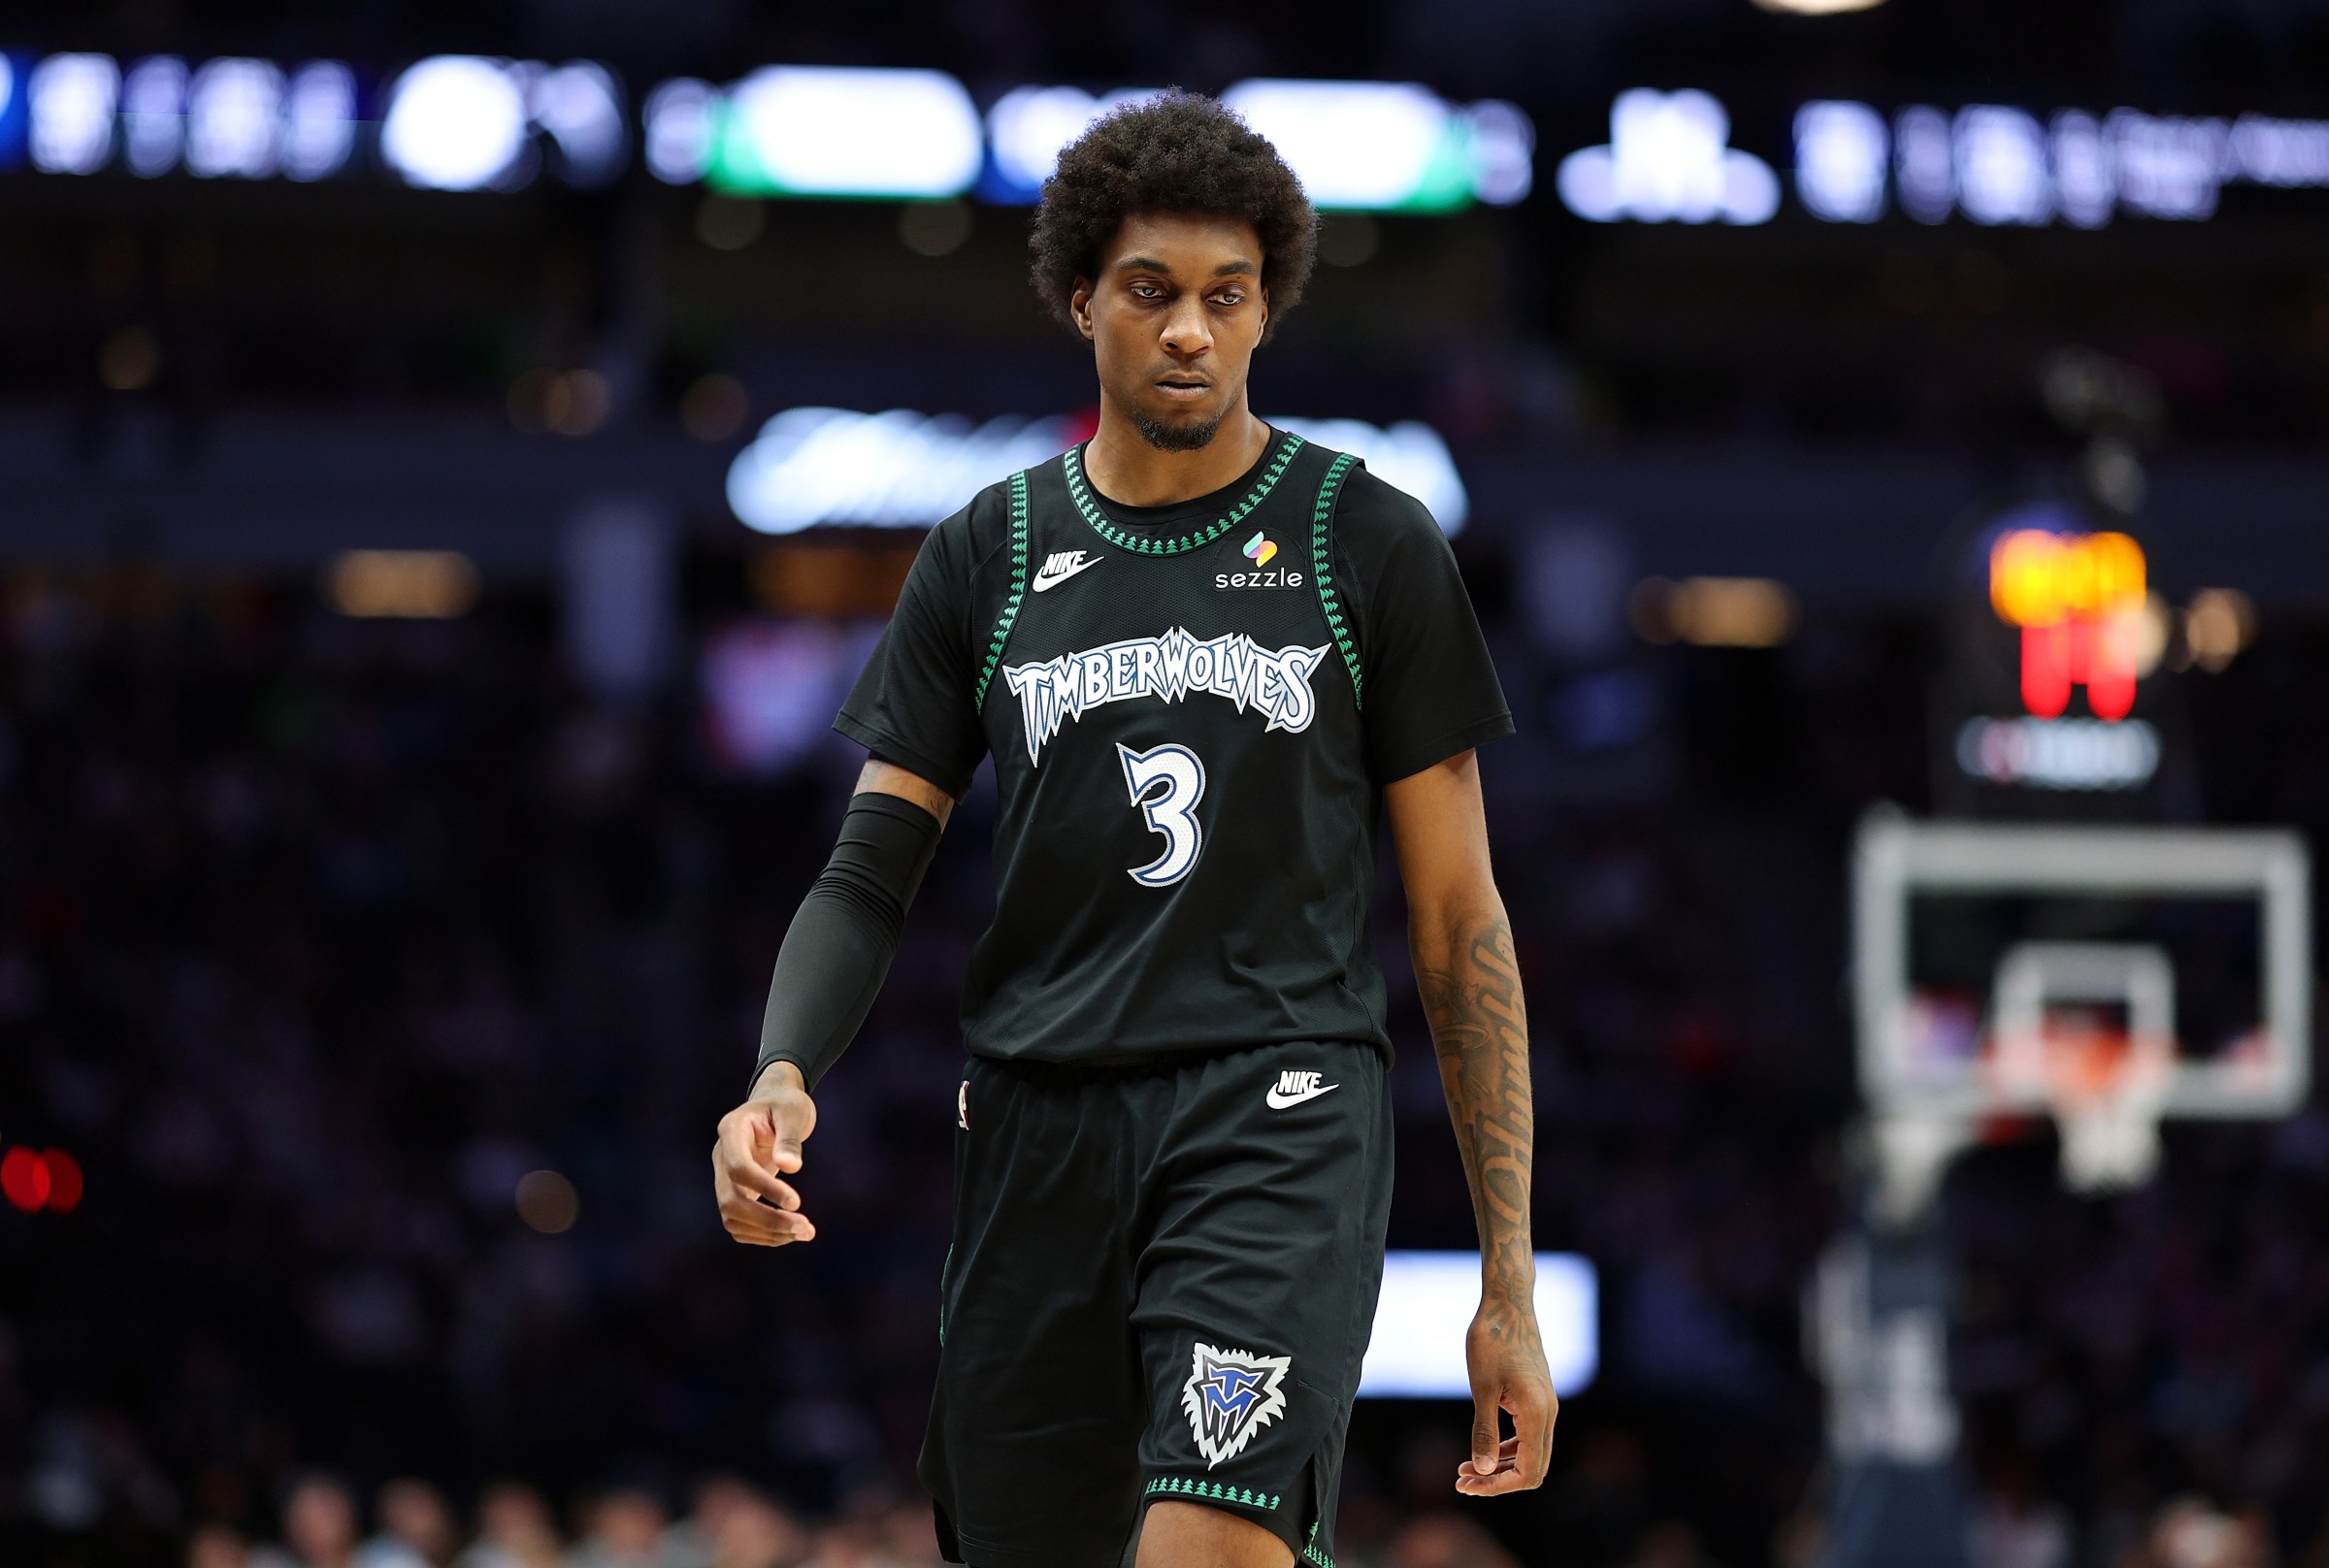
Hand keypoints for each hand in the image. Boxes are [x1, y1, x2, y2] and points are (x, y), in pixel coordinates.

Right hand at [712, 1061, 818, 1246]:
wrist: (775, 1107)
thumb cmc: (786, 1105)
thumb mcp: (793, 1111)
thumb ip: (790, 1138)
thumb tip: (790, 1167)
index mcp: (730, 1130)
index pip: (738, 1168)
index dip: (765, 1189)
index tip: (796, 1202)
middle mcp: (721, 1156)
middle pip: (731, 1200)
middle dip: (768, 1220)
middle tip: (806, 1228)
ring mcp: (723, 1177)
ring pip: (732, 1217)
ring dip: (767, 1232)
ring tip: (806, 1232)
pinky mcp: (733, 1192)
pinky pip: (740, 1223)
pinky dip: (764, 1234)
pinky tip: (792, 1232)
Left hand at [1455, 1284, 1556, 1495]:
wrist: (1507, 1305)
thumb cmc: (1492, 1342)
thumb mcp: (1482, 1389)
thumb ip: (1485, 1432)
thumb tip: (1484, 1470)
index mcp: (1537, 1414)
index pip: (1528, 1471)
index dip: (1498, 1486)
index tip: (1468, 1485)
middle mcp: (1548, 1414)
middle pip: (1534, 1469)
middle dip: (1499, 1481)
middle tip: (1462, 1482)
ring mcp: (1546, 1405)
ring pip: (1532, 1453)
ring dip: (1502, 1466)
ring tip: (1465, 1469)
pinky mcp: (1538, 1398)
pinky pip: (1529, 1436)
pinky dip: (1509, 1449)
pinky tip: (1484, 1449)